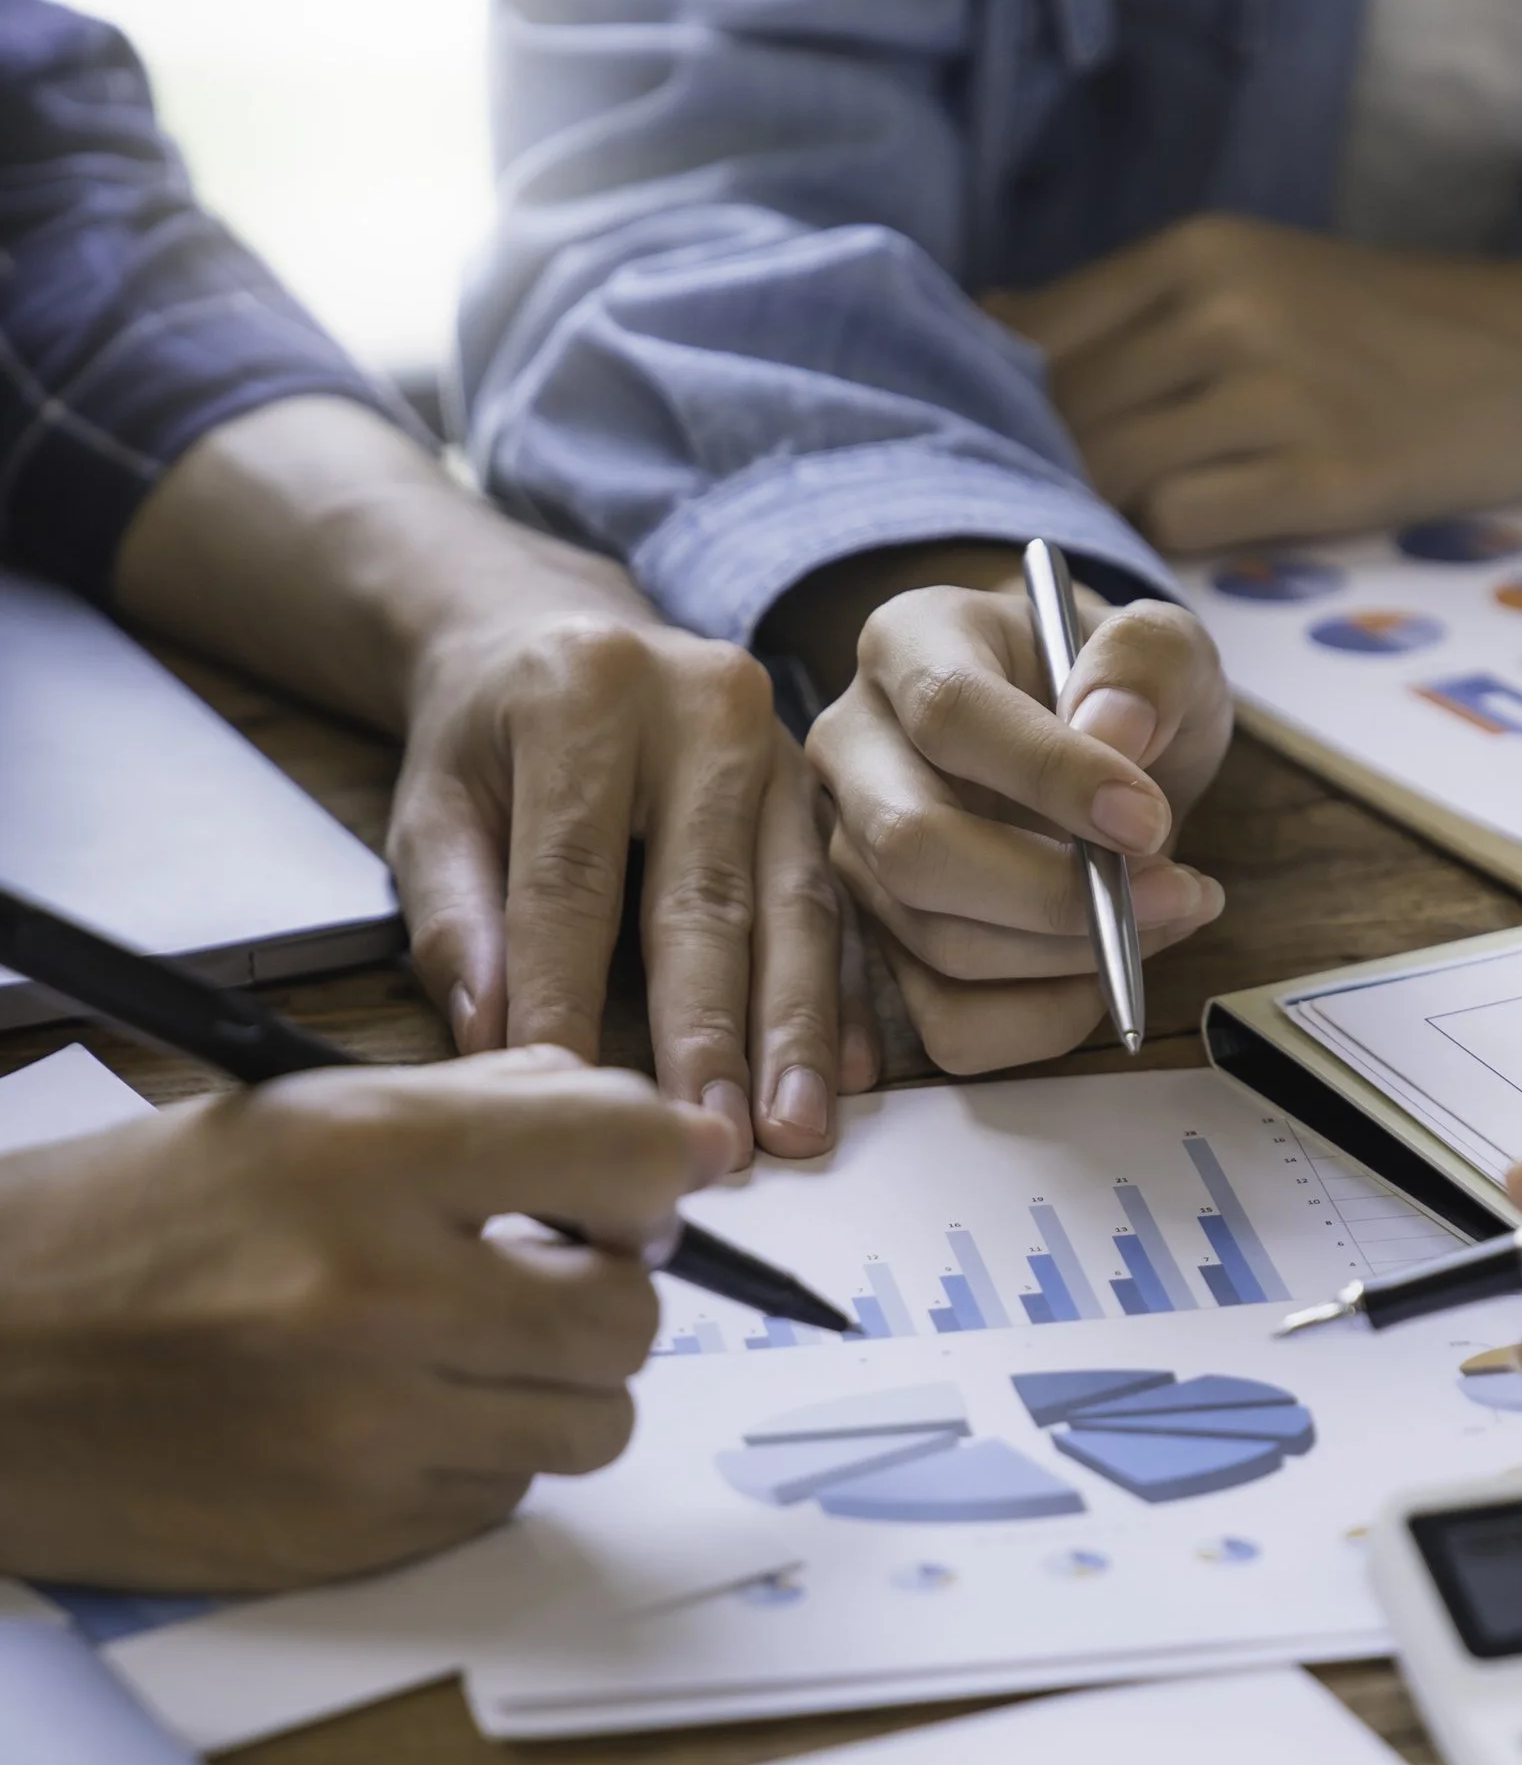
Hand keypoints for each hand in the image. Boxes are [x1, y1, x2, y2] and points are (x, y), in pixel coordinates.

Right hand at [0, 1052, 732, 1591]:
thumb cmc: (117, 1232)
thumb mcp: (286, 1116)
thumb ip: (485, 1111)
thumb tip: (664, 1135)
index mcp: (361, 1155)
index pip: (624, 1151)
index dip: (650, 1172)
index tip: (627, 1191)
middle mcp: (379, 1293)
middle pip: (632, 1313)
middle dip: (601, 1291)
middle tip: (532, 1274)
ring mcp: (369, 1431)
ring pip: (592, 1422)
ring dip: (548, 1386)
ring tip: (449, 1349)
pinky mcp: (351, 1537)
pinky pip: (504, 1498)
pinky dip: (471, 1459)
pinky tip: (381, 1417)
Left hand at [391, 584, 857, 1156]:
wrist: (554, 627)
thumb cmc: (487, 733)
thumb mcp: (432, 806)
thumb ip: (457, 919)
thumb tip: (494, 1041)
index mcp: (585, 690)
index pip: (572, 876)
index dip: (566, 997)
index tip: (569, 1099)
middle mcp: (701, 703)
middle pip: (704, 894)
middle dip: (710, 1032)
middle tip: (711, 1137)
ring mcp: (778, 739)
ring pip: (792, 904)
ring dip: (794, 1031)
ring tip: (792, 1129)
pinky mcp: (820, 784)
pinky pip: (839, 901)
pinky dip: (844, 995)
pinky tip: (846, 1072)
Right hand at [806, 576, 1231, 1070]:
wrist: (1104, 749)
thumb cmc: (1119, 692)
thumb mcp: (1163, 646)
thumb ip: (1148, 659)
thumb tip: (1113, 732)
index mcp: (911, 644)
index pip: (949, 713)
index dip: (1051, 775)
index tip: (1149, 818)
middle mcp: (856, 748)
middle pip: (913, 847)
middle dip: (1054, 893)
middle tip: (1173, 891)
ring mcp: (856, 855)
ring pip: (937, 942)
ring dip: (1073, 954)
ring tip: (1169, 912)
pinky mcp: (884, 946)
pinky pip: (949, 1023)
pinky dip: (1046, 1017)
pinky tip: (1109, 969)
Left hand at [988, 218, 1521, 553]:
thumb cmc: (1386, 327)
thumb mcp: (1256, 274)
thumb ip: (1132, 308)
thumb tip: (989, 330)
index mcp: (1200, 252)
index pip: (1033, 332)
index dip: (1001, 400)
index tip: (1001, 442)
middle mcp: (1226, 312)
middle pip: (1063, 412)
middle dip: (1045, 467)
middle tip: (1054, 506)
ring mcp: (1275, 397)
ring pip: (1113, 472)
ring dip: (1106, 511)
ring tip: (1125, 526)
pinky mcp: (1321, 480)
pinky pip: (1182, 524)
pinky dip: (1170, 541)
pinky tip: (1198, 537)